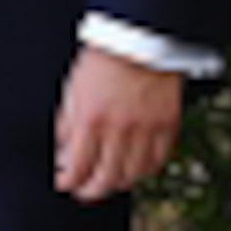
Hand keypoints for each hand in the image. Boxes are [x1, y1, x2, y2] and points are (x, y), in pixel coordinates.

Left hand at [56, 46, 182, 198]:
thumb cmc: (102, 61)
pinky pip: (158, 161)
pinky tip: (136, 168)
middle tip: (85, 190)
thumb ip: (66, 124)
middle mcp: (119, 130)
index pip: (77, 168)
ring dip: (118, 183)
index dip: (68, 182)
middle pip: (106, 180)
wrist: (138, 39)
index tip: (64, 182)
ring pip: (133, 175)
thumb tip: (62, 152)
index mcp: (90, 121)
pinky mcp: (168, 125)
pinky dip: (146, 170)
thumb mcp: (72, 91)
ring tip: (109, 180)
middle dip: (91, 191)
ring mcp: (146, 129)